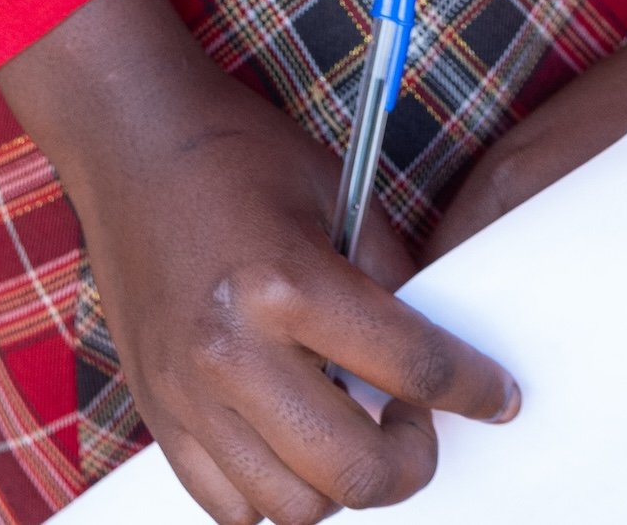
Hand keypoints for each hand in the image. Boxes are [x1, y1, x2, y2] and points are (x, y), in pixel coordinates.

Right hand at [0, 0, 519, 523]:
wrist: (129, 138)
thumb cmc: (232, 150)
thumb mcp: (334, 188)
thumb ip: (387, 273)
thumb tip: (431, 348)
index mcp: (286, 283)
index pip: (409, 368)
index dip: (472, 389)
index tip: (497, 397)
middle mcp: (232, 352)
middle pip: (354, 469)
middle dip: (410, 461)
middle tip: (417, 425)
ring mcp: (187, 394)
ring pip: (292, 507)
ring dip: (338, 483)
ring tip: (350, 431)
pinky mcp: (157, 414)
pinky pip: (228, 510)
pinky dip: (272, 493)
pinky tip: (290, 444)